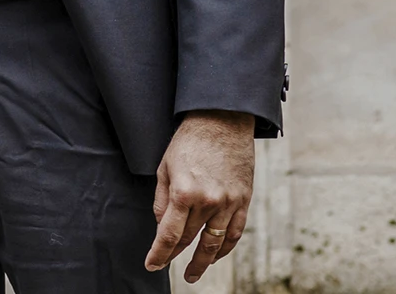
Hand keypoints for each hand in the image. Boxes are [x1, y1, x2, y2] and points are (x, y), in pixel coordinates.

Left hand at [146, 110, 255, 281]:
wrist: (222, 121)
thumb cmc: (188, 141)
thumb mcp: (164, 167)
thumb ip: (162, 200)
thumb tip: (162, 225)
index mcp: (183, 192)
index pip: (170, 234)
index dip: (160, 254)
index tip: (152, 265)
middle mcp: (208, 202)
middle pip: (190, 239)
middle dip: (176, 255)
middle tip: (166, 265)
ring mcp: (229, 204)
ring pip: (214, 243)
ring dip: (202, 262)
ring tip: (193, 274)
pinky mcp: (244, 201)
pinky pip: (235, 234)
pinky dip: (224, 249)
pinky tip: (214, 256)